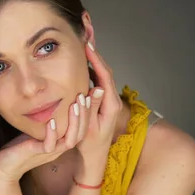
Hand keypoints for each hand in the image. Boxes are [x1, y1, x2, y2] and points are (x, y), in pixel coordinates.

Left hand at [0, 92, 92, 183]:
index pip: (80, 129)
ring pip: (70, 141)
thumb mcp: (36, 130)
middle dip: (84, 115)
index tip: (87, 96)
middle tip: (84, 96)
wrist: (4, 167)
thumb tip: (51, 100)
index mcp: (60, 143)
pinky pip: (48, 146)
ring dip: (74, 122)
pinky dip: (51, 133)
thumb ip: (46, 119)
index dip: (86, 113)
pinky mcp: (35, 154)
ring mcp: (48, 153)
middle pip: (80, 134)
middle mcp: (58, 148)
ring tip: (74, 105)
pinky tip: (51, 121)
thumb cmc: (19, 146)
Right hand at [75, 41, 122, 160]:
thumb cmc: (89, 145)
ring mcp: (108, 100)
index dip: (97, 60)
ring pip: (102, 74)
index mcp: (111, 105)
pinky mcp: (102, 101)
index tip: (88, 46)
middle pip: (106, 71)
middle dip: (97, 54)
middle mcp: (112, 100)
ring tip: (85, 43)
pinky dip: (92, 68)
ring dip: (94, 59)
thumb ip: (92, 108)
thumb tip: (96, 88)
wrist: (94, 157)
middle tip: (87, 37)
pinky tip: (83, 61)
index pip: (105, 77)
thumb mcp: (89, 128)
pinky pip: (98, 80)